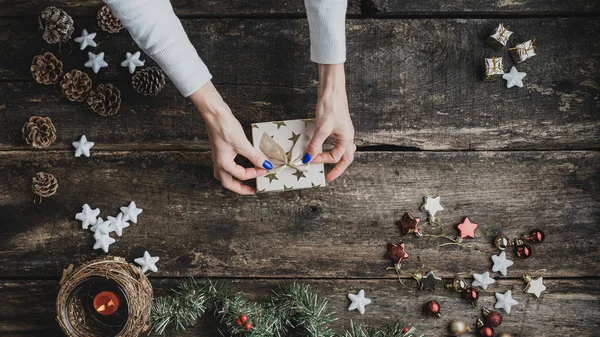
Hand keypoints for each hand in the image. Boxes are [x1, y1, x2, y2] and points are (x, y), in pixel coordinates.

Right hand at [190, 82, 272, 194]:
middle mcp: (219, 162)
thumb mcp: (242, 143)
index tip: (266, 168)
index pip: (241, 175)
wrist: (214, 113)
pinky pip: (227, 165)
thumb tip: (265, 165)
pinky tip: (242, 163)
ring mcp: (219, 156)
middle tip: (251, 190)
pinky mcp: (221, 149)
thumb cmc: (224, 127)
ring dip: (234, 180)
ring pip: (225, 175)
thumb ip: (254, 156)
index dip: (255, 173)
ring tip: (244, 181)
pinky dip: (235, 168)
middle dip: (240, 188)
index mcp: (223, 164)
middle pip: (228, 182)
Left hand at [303, 64, 355, 181]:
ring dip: (336, 157)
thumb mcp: (321, 128)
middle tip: (329, 176)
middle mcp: (347, 135)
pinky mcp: (337, 124)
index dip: (321, 160)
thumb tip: (307, 159)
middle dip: (338, 168)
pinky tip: (324, 145)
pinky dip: (331, 146)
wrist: (332, 88)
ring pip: (342, 149)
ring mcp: (343, 130)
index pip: (335, 157)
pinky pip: (336, 140)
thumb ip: (314, 146)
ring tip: (328, 163)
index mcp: (347, 139)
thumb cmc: (331, 106)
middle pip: (346, 158)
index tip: (309, 159)